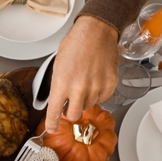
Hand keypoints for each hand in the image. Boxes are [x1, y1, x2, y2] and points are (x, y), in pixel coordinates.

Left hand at [46, 16, 118, 132]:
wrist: (96, 31)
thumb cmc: (75, 44)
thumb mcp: (57, 66)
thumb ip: (58, 87)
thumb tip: (57, 103)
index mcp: (61, 83)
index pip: (54, 112)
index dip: (52, 124)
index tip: (52, 129)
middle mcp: (78, 89)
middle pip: (73, 116)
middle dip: (69, 112)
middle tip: (69, 104)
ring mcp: (95, 87)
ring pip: (88, 107)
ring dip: (84, 100)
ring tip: (84, 82)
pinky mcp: (109, 85)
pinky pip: (102, 98)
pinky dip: (97, 93)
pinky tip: (94, 80)